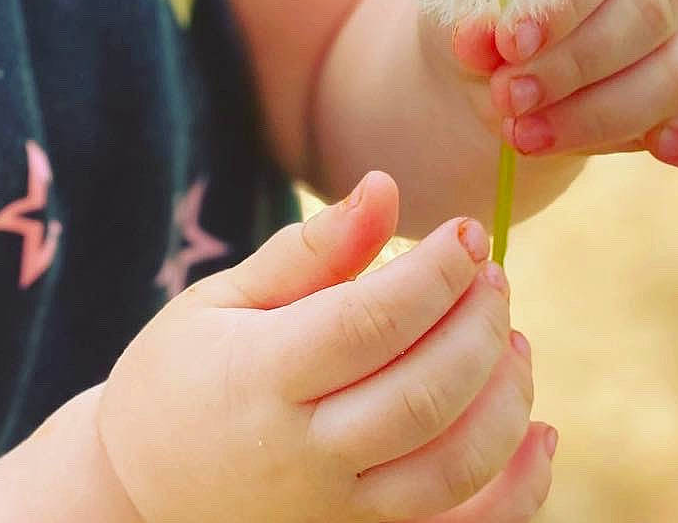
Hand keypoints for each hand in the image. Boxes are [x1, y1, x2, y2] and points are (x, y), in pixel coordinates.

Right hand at [96, 172, 553, 522]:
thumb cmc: (179, 377)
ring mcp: (339, 515)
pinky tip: (538, 430)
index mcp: (262, 377)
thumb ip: (309, 251)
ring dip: (504, 395)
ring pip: (455, 467)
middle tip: (493, 274)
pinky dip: (519, 489)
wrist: (139, 494)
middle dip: (478, 324)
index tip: (466, 231)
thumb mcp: (222, 300)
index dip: (435, 273)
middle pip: (425, 393)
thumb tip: (385, 187)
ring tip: (510, 335)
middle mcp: (305, 456)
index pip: (373, 322)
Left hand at [452, 0, 677, 176]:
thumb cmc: (471, 1)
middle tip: (506, 97)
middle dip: (572, 63)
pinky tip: (662, 150)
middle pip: (647, 6)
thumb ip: (467, 5)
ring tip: (522, 134)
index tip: (509, 43)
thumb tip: (480, 43)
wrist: (486, 59)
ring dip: (600, 113)